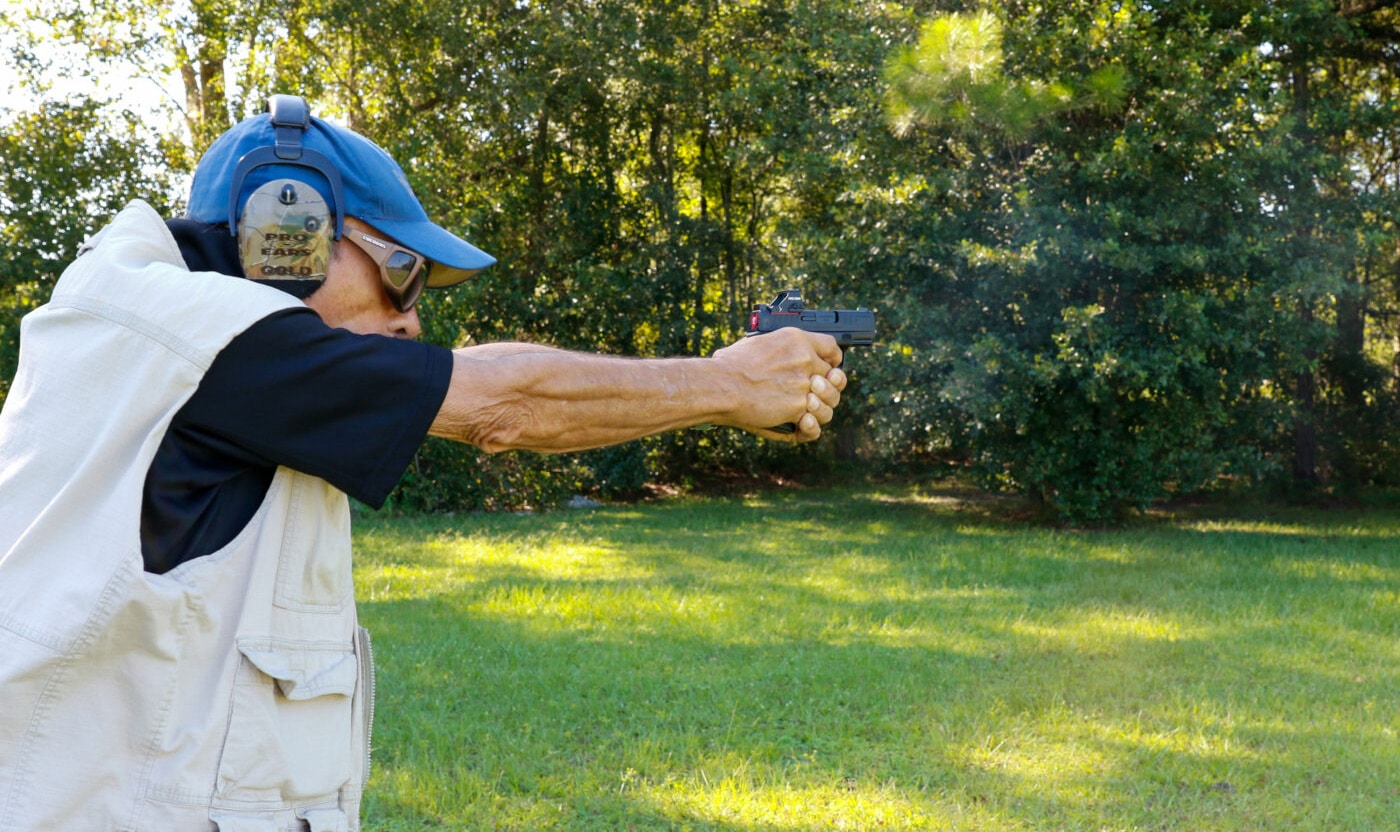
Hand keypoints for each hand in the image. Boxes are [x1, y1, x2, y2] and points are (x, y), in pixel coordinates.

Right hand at [712, 329, 847, 441]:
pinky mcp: (797, 408)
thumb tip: (780, 358)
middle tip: (814, 394)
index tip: (830, 368)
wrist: (721, 386)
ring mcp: (804, 386)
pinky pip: (815, 424)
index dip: (834, 361)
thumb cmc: (729, 366)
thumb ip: (780, 351)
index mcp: (796, 340)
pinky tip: (801, 423)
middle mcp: (805, 361)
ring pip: (830, 402)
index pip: (831, 348)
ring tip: (806, 411)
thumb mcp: (758, 343)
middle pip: (834, 378)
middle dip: (827, 388)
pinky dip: (810, 427)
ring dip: (821, 409)